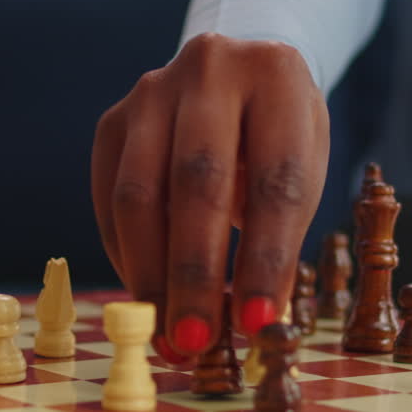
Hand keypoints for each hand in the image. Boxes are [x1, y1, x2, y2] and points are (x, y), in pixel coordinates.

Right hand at [91, 33, 329, 359]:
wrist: (238, 69)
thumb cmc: (279, 135)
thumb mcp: (302, 172)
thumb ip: (278, 238)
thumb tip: (251, 323)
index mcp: (277, 75)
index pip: (272, 181)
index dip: (266, 259)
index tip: (258, 324)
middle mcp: (209, 69)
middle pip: (196, 185)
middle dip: (195, 275)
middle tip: (196, 342)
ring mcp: (151, 91)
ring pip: (139, 194)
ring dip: (150, 275)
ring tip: (166, 336)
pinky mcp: (112, 120)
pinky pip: (109, 200)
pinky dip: (126, 257)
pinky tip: (146, 295)